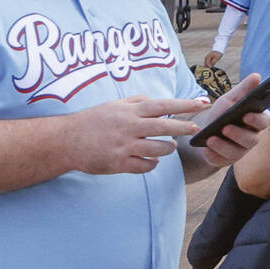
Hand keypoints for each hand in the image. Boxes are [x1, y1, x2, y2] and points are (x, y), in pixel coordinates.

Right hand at [60, 97, 218, 175]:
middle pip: (165, 127)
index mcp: (131, 111)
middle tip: (196, 128)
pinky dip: (152, 164)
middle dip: (184, 127)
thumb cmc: (93, 120)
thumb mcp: (116, 105)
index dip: (185, 104)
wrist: (66, 140)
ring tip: (170, 146)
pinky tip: (152, 161)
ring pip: (158, 149)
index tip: (202, 103)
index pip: (164, 105)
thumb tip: (160, 102)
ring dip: (168, 148)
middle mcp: (129, 127)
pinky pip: (144, 166)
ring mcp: (124, 146)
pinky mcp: (118, 164)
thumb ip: (138, 102)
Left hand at [183, 93, 269, 165]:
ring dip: (223, 145)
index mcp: (255, 122)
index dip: (256, 119)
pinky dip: (213, 153)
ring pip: (236, 152)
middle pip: (251, 140)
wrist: (205, 133)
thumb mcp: (229, 100)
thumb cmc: (222, 114)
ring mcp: (238, 151)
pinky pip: (220, 160)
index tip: (246, 114)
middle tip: (226, 127)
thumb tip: (257, 76)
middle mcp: (250, 138)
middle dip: (239, 134)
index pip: (263, 121)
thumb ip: (243, 89)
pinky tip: (206, 148)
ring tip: (211, 137)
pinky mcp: (224, 160)